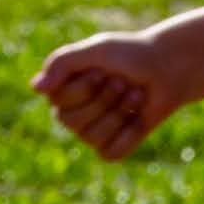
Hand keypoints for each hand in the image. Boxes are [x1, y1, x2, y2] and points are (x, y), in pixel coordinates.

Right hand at [30, 25, 203, 159]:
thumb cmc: (130, 55)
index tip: (104, 70)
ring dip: (118, 114)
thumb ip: (62, 64)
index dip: (84, 88)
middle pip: (72, 122)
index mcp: (61, 88)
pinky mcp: (113, 148)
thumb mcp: (96, 50)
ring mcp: (91, 132)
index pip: (58, 101)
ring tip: (134, 94)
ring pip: (92, 138)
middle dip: (103, 100)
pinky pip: (111, 152)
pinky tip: (138, 116)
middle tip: (123, 82)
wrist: (168, 69)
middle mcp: (71, 112)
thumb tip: (35, 88)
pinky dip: (129, 134)